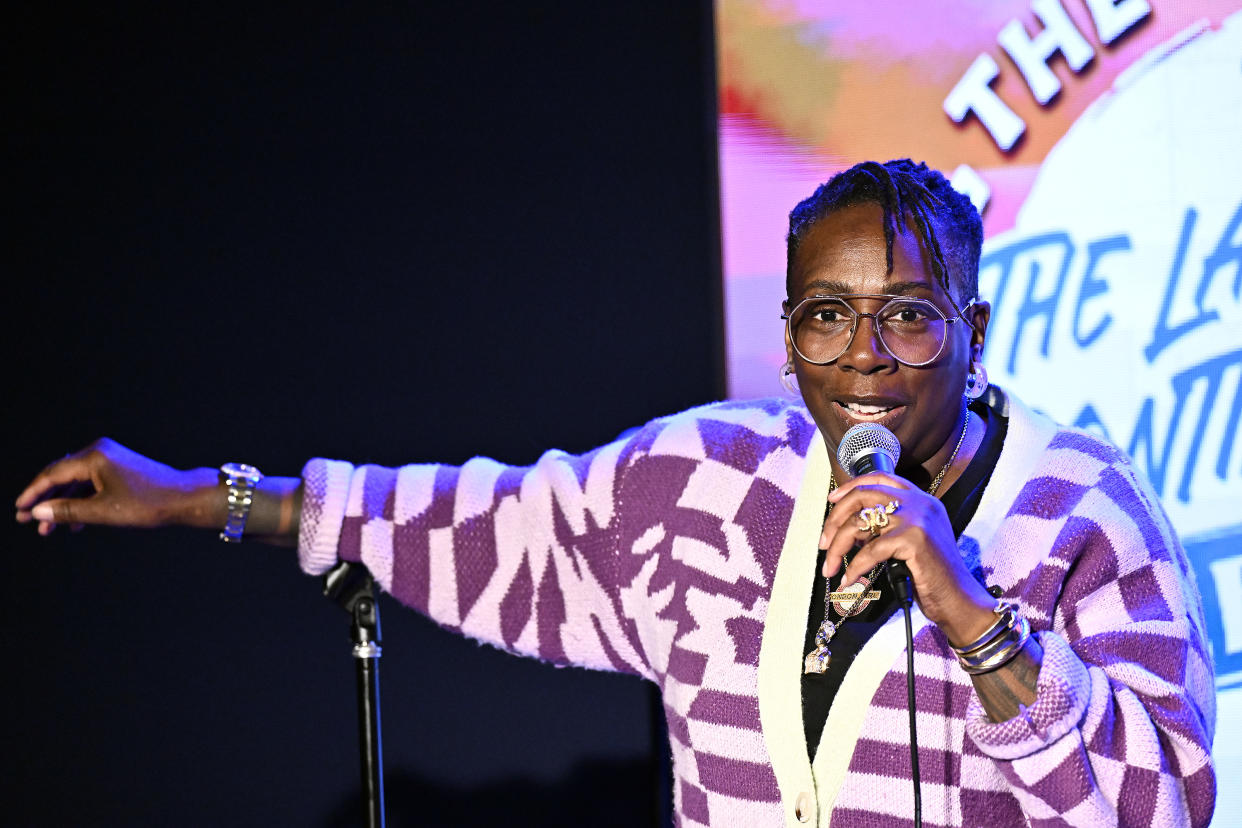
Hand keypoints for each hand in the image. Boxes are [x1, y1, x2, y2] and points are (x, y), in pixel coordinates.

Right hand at [15, 438, 221, 534]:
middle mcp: (100, 452)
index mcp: (94, 456)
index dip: (33, 494)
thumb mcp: (103, 511)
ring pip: (77, 482)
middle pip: (62, 476)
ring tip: (50, 529)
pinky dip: (82, 501)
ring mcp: (111, 459)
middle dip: (45, 500)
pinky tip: (75, 524)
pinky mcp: (120, 468)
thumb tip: (38, 512)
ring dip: (63, 504)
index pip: (52, 474)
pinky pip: (92, 483)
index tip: (19, 511)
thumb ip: (68, 511)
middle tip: (28, 522)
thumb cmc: (148, 503)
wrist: (185, 498)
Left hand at [819, 471, 994, 646]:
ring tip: (830, 568)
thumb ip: (886, 526)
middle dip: (835, 519)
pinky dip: (854, 567)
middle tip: (823, 543)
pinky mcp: (914, 539)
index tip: (832, 499)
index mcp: (920, 499)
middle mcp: (919, 502)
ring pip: (859, 524)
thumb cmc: (931, 574)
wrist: (958, 599)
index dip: (851, 486)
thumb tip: (849, 528)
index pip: (879, 477)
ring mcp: (917, 518)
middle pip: (862, 496)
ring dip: (837, 548)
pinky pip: (870, 551)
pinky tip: (848, 580)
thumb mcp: (909, 540)